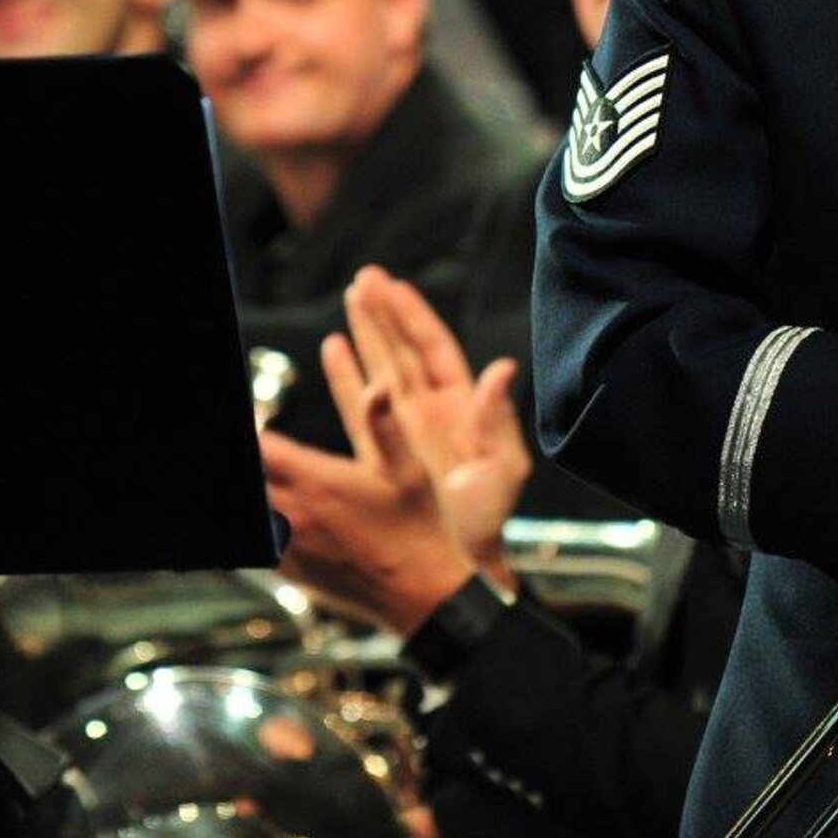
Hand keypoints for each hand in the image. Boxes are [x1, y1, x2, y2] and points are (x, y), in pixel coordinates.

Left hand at [259, 426, 472, 637]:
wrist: (422, 595)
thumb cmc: (420, 533)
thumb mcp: (410, 470)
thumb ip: (386, 425)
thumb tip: (378, 389)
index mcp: (320, 484)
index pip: (262, 447)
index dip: (258, 434)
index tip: (262, 427)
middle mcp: (295, 516)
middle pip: (249, 479)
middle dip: (257, 464)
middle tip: (268, 455)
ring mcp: (288, 547)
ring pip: (250, 514)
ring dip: (258, 493)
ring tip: (270, 481)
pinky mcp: (290, 573)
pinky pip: (258, 545)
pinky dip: (261, 528)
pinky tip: (276, 520)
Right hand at [342, 265, 533, 575]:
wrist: (469, 559)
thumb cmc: (490, 517)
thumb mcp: (503, 468)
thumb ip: (497, 418)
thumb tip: (503, 368)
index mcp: (462, 405)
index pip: (433, 347)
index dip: (414, 316)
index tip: (393, 286)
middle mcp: (434, 408)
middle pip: (404, 348)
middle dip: (385, 313)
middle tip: (364, 278)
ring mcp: (410, 427)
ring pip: (383, 367)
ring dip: (368, 333)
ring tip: (352, 298)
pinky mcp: (388, 450)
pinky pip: (361, 405)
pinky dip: (348, 374)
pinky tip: (334, 349)